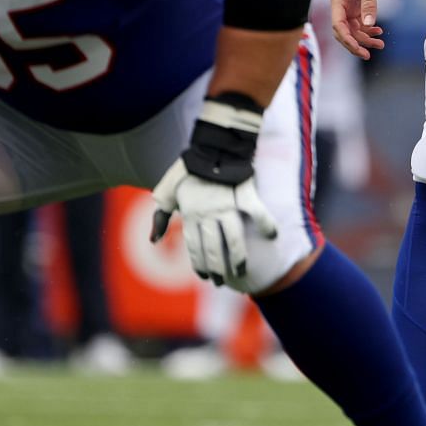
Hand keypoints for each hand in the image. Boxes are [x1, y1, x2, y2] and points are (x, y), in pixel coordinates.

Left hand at [148, 159, 278, 287]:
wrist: (211, 145)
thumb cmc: (187, 169)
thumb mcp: (166, 192)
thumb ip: (161, 217)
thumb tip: (153, 241)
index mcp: (190, 213)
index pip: (195, 247)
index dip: (200, 265)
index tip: (205, 276)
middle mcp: (208, 213)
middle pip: (213, 248)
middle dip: (218, 268)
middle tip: (222, 280)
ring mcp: (227, 204)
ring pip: (234, 238)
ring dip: (238, 258)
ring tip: (242, 270)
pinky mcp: (244, 193)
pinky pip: (257, 212)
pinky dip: (266, 224)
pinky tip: (272, 236)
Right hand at [330, 0, 387, 59]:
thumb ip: (369, 4)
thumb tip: (368, 25)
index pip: (338, 25)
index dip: (347, 40)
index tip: (359, 50)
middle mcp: (340, 5)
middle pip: (343, 32)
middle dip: (355, 44)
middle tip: (369, 55)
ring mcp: (347, 6)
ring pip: (352, 30)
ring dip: (364, 39)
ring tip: (380, 44)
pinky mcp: (356, 6)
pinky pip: (359, 23)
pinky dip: (368, 29)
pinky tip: (378, 31)